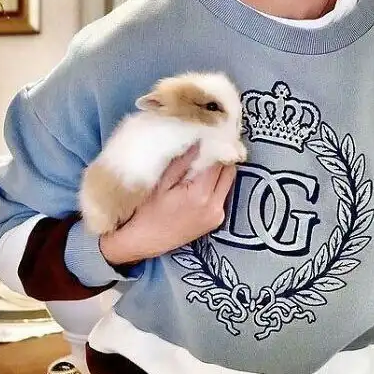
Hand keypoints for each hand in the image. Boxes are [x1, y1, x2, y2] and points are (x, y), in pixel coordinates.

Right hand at [99, 143, 236, 264]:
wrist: (144, 241)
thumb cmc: (147, 211)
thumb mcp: (162, 182)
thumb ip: (183, 161)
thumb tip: (200, 139)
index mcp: (200, 194)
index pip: (218, 160)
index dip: (216, 145)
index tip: (211, 132)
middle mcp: (215, 205)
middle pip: (229, 170)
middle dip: (221, 155)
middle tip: (209, 143)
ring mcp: (218, 215)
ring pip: (229, 181)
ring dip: (220, 169)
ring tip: (204, 160)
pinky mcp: (217, 220)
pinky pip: (223, 193)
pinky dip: (216, 183)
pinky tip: (201, 180)